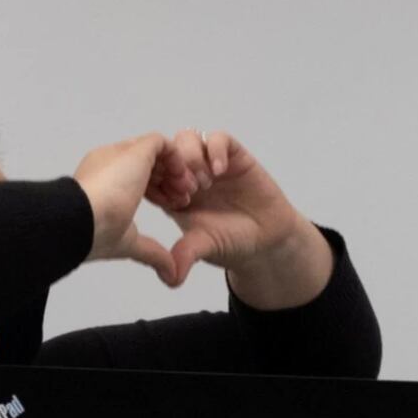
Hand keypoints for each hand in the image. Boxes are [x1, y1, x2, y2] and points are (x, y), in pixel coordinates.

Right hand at [71, 133, 179, 278]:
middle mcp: (109, 164)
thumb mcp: (128, 243)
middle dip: (170, 180)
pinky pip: (161, 142)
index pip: (135, 178)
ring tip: (187, 191)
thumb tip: (170, 274)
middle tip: (184, 199)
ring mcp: (121, 154)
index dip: (159, 192)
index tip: (173, 208)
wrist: (83, 220)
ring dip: (175, 170)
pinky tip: (182, 179)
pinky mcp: (135, 150)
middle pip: (147, 163)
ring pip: (155, 151)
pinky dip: (177, 158)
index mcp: (102, 184)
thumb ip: (151, 252)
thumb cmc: (93, 233)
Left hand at [142, 130, 331, 306]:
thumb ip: (185, 254)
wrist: (266, 239)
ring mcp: (210, 163)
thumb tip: (171, 278)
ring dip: (191, 157)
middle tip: (187, 191)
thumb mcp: (204, 246)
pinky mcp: (234, 157)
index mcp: (173, 194)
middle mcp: (189, 175)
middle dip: (172, 168)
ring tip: (203, 182)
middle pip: (166, 151)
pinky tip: (219, 171)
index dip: (153, 179)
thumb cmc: (231, 242)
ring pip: (187, 139)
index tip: (166, 199)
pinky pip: (219, 139)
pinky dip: (215, 150)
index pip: (150, 174)